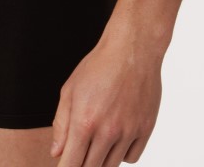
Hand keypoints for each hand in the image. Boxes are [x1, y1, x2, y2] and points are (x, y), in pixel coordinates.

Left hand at [50, 33, 162, 165]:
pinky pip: (132, 156)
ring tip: (98, 141)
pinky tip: (116, 138)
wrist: (132, 49)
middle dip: (82, 165)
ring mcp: (129, 131)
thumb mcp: (70, 90)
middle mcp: (107, 131)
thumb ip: (61, 124)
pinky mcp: (146, 129)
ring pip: (112, 165)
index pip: (71, 164)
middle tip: (79, 154)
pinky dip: (122, 153)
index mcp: (84, 122)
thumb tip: (57, 152)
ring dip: (102, 160)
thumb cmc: (98, 66)